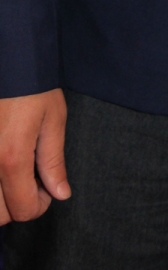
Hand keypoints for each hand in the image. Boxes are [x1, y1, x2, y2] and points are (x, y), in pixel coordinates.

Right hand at [0, 89, 70, 224]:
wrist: (9, 59)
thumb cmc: (33, 86)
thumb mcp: (53, 120)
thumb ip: (53, 161)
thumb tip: (60, 193)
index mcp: (11, 158)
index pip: (22, 210)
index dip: (40, 205)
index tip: (47, 188)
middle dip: (17, 205)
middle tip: (31, 181)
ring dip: (1, 197)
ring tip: (15, 172)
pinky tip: (3, 164)